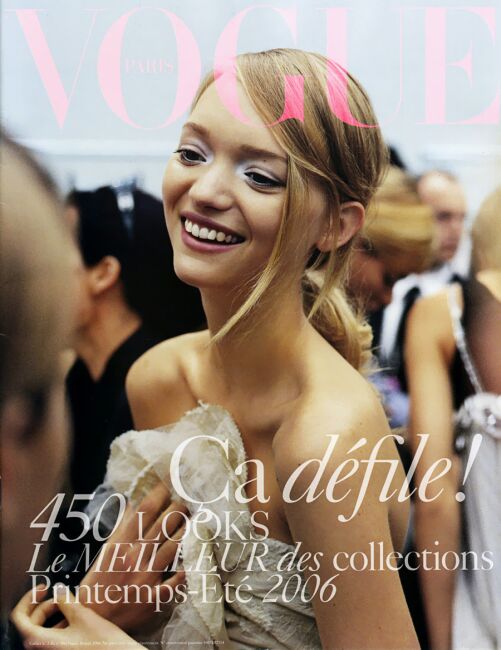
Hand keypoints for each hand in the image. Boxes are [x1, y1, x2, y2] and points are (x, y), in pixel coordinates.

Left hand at [11, 584, 140, 648]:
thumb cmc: (102, 644)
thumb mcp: (83, 617)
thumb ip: (66, 601)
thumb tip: (58, 590)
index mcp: (40, 642)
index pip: (19, 618)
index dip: (28, 599)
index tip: (42, 588)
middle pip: (30, 624)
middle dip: (44, 607)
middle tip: (60, 596)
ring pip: (41, 633)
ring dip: (53, 617)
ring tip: (71, 606)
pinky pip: (52, 641)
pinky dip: (59, 628)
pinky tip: (75, 620)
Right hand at [34, 481, 187, 635]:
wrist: (93, 619)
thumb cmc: (98, 583)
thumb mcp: (106, 551)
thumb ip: (121, 527)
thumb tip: (131, 503)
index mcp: (121, 544)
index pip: (144, 511)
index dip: (160, 493)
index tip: (170, 480)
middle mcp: (135, 557)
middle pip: (164, 524)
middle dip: (179, 508)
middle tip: (187, 499)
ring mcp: (146, 577)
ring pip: (174, 546)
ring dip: (185, 531)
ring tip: (193, 519)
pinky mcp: (155, 596)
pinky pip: (177, 580)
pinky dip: (187, 568)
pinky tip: (194, 557)